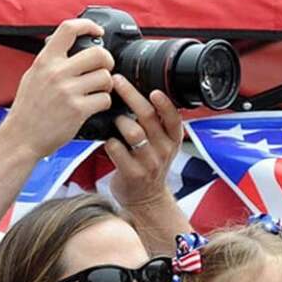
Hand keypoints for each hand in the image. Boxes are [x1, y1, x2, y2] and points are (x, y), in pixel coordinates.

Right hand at [0, 19, 114, 156]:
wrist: (20, 139)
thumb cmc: (27, 112)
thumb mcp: (32, 77)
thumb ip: (49, 63)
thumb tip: (67, 49)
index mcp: (45, 61)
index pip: (69, 29)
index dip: (88, 26)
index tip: (97, 32)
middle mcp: (57, 73)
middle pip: (98, 54)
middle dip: (107, 61)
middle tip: (104, 70)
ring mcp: (68, 91)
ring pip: (105, 77)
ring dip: (107, 85)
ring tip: (98, 91)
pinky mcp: (78, 110)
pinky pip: (104, 99)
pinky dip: (104, 103)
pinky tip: (94, 107)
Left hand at [105, 75, 183, 206]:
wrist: (146, 199)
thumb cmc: (149, 165)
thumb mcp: (161, 145)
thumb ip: (156, 124)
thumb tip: (137, 93)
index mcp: (172, 139)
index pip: (173, 118)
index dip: (164, 103)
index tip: (154, 90)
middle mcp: (163, 150)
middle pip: (147, 117)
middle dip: (131, 95)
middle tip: (117, 82)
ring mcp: (148, 162)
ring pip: (132, 132)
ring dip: (119, 121)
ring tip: (115, 120)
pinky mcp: (132, 173)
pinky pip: (116, 149)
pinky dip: (109, 142)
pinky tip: (108, 142)